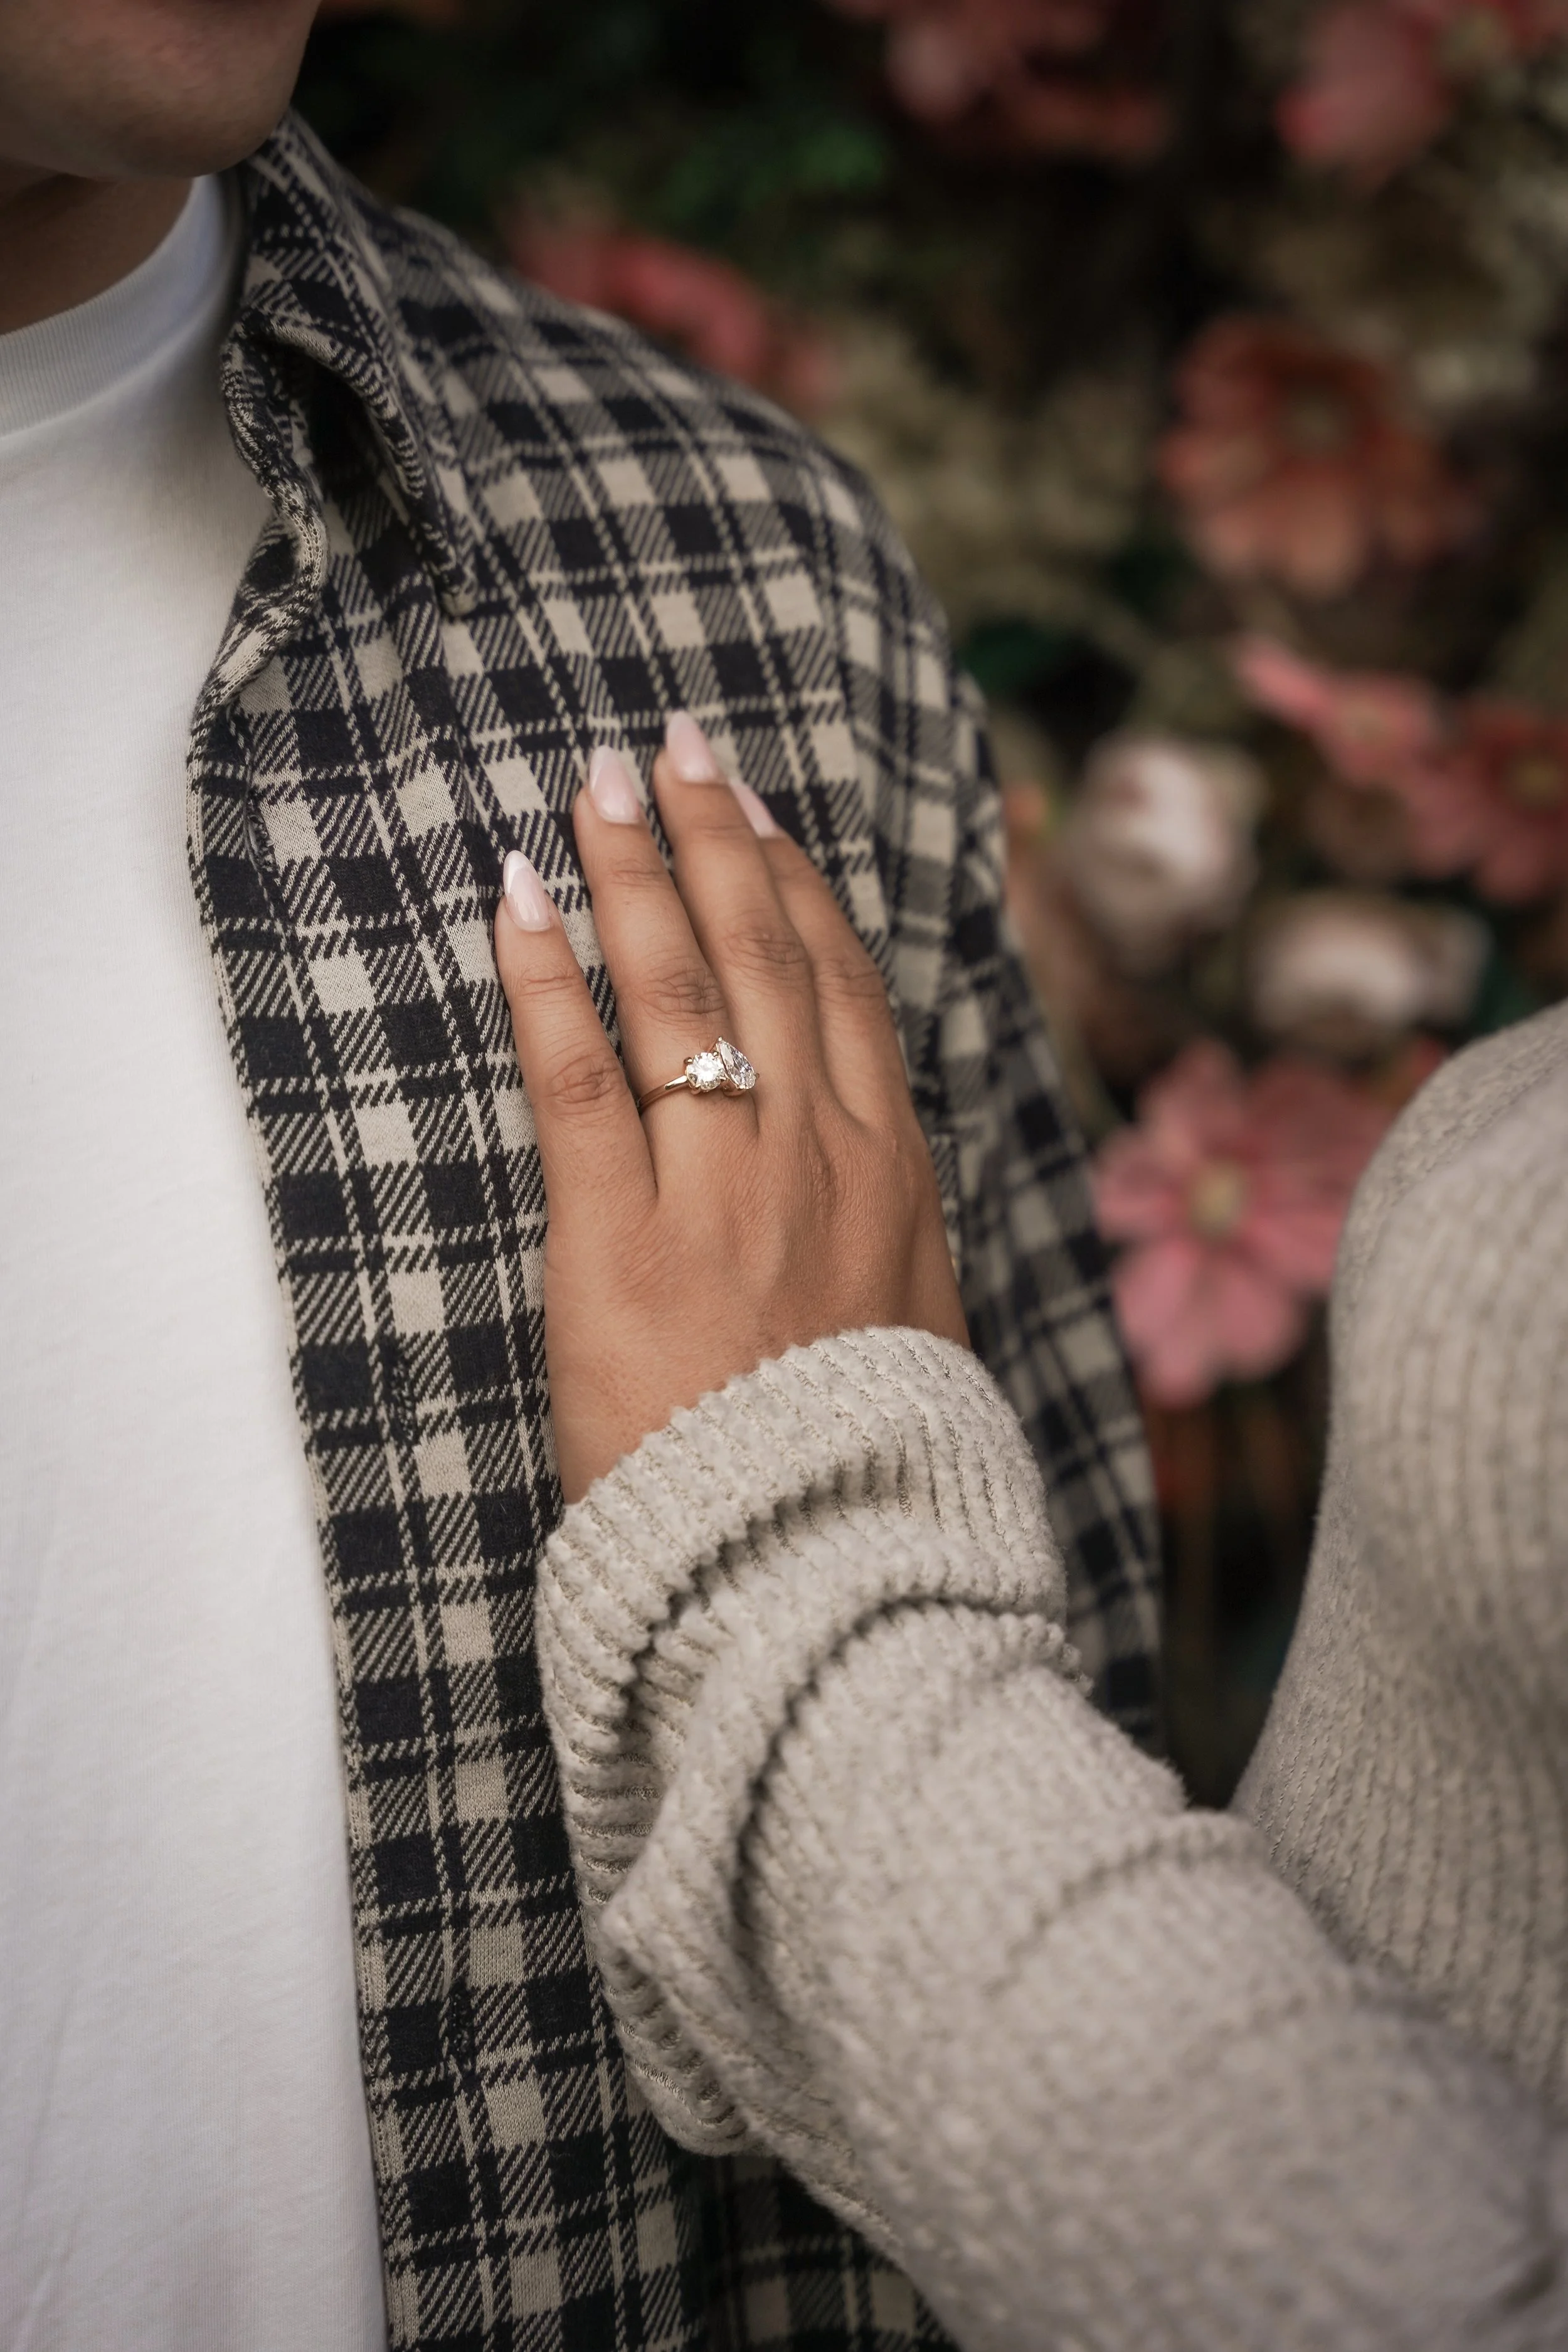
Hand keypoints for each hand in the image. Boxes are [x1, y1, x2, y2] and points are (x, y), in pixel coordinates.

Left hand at [492, 715, 968, 1502]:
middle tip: (671, 747)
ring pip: (676, 986)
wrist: (828, 1568)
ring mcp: (723, 1188)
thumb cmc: (869, 1465)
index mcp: (893, 1174)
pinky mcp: (621, 1238)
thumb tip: (874, 1173)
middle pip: (762, 956)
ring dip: (632, 871)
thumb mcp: (918, 1325)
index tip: (761, 815)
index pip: (845, 991)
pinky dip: (542, 976)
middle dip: (714, 838)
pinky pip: (575, 1073)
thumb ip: (890, 1229)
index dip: (797, 888)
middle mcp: (817, 1154)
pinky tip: (513, 897)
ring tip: (595, 786)